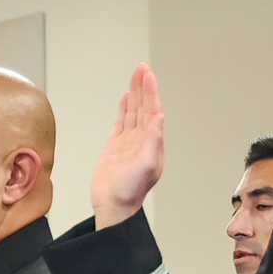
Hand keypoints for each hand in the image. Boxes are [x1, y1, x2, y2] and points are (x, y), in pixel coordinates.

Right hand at [91, 63, 166, 226]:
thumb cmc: (130, 191)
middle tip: (141, 67)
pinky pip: (121, 122)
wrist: (113, 205)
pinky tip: (125, 98)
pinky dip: (123, 109)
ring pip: (133, 112)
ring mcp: (129, 142)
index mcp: (153, 142)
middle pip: (144, 107)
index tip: (148, 75)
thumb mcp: (146, 166)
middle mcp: (143, 140)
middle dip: (143, 87)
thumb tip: (160, 117)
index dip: (151, 92)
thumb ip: (154, 141)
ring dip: (134, 94)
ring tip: (134, 76)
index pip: (153, 111)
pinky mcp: (115, 147)